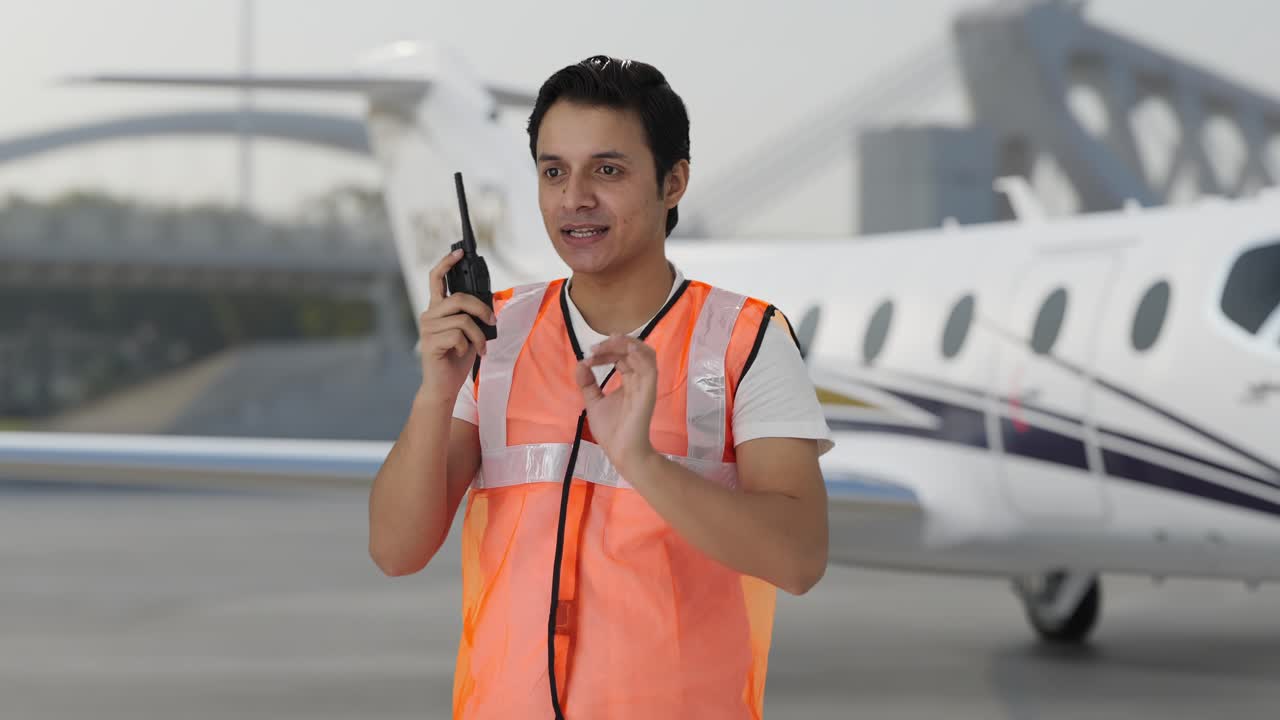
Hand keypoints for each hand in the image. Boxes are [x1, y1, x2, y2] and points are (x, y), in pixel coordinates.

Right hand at [417, 248, 495, 401]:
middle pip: (459, 298)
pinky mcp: (430, 342)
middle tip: (492, 323)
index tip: (458, 252)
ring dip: (478, 336)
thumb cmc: (456, 358)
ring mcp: (428, 328)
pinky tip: (462, 354)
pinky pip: (459, 335)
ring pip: (463, 320)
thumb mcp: (469, 332)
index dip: (447, 263)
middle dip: (482, 310)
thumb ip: (472, 315)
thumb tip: (487, 304)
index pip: (437, 279)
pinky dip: (468, 346)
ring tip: (480, 347)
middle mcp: (429, 315)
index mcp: (437, 309)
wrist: (444, 385)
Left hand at [576, 335, 659, 474]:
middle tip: (595, 348)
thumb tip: (581, 363)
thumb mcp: (594, 402)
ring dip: (628, 344)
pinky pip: (650, 369)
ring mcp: (645, 385)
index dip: (606, 351)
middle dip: (615, 343)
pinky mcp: (648, 392)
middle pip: (633, 350)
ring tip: (611, 342)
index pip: (621, 356)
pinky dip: (640, 356)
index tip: (589, 356)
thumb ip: (588, 383)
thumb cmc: (611, 430)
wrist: (621, 452)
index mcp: (629, 381)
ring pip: (645, 354)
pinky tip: (626, 351)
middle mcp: (639, 380)